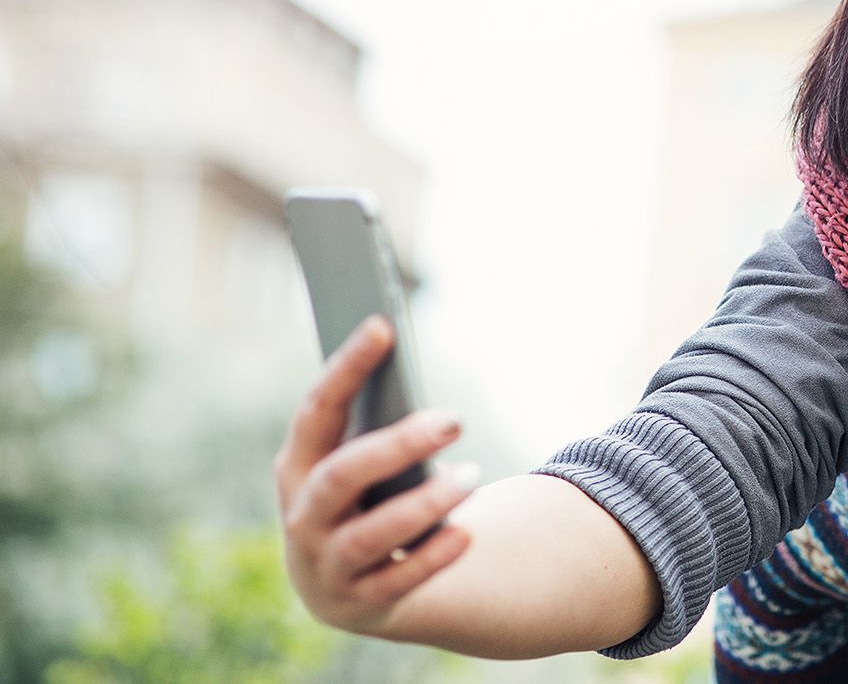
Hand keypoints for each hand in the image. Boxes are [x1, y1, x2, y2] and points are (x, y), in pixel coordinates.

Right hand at [275, 316, 477, 635]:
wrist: (346, 588)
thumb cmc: (362, 500)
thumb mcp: (359, 466)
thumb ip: (380, 432)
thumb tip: (424, 394)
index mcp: (298, 467)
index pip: (317, 411)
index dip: (346, 368)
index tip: (382, 325)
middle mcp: (303, 516)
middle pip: (342, 475)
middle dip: (397, 445)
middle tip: (453, 419)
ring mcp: (325, 564)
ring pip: (369, 534)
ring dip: (423, 504)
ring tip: (470, 475)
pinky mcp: (359, 603)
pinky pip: (397, 580)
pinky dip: (432, 556)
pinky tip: (466, 533)